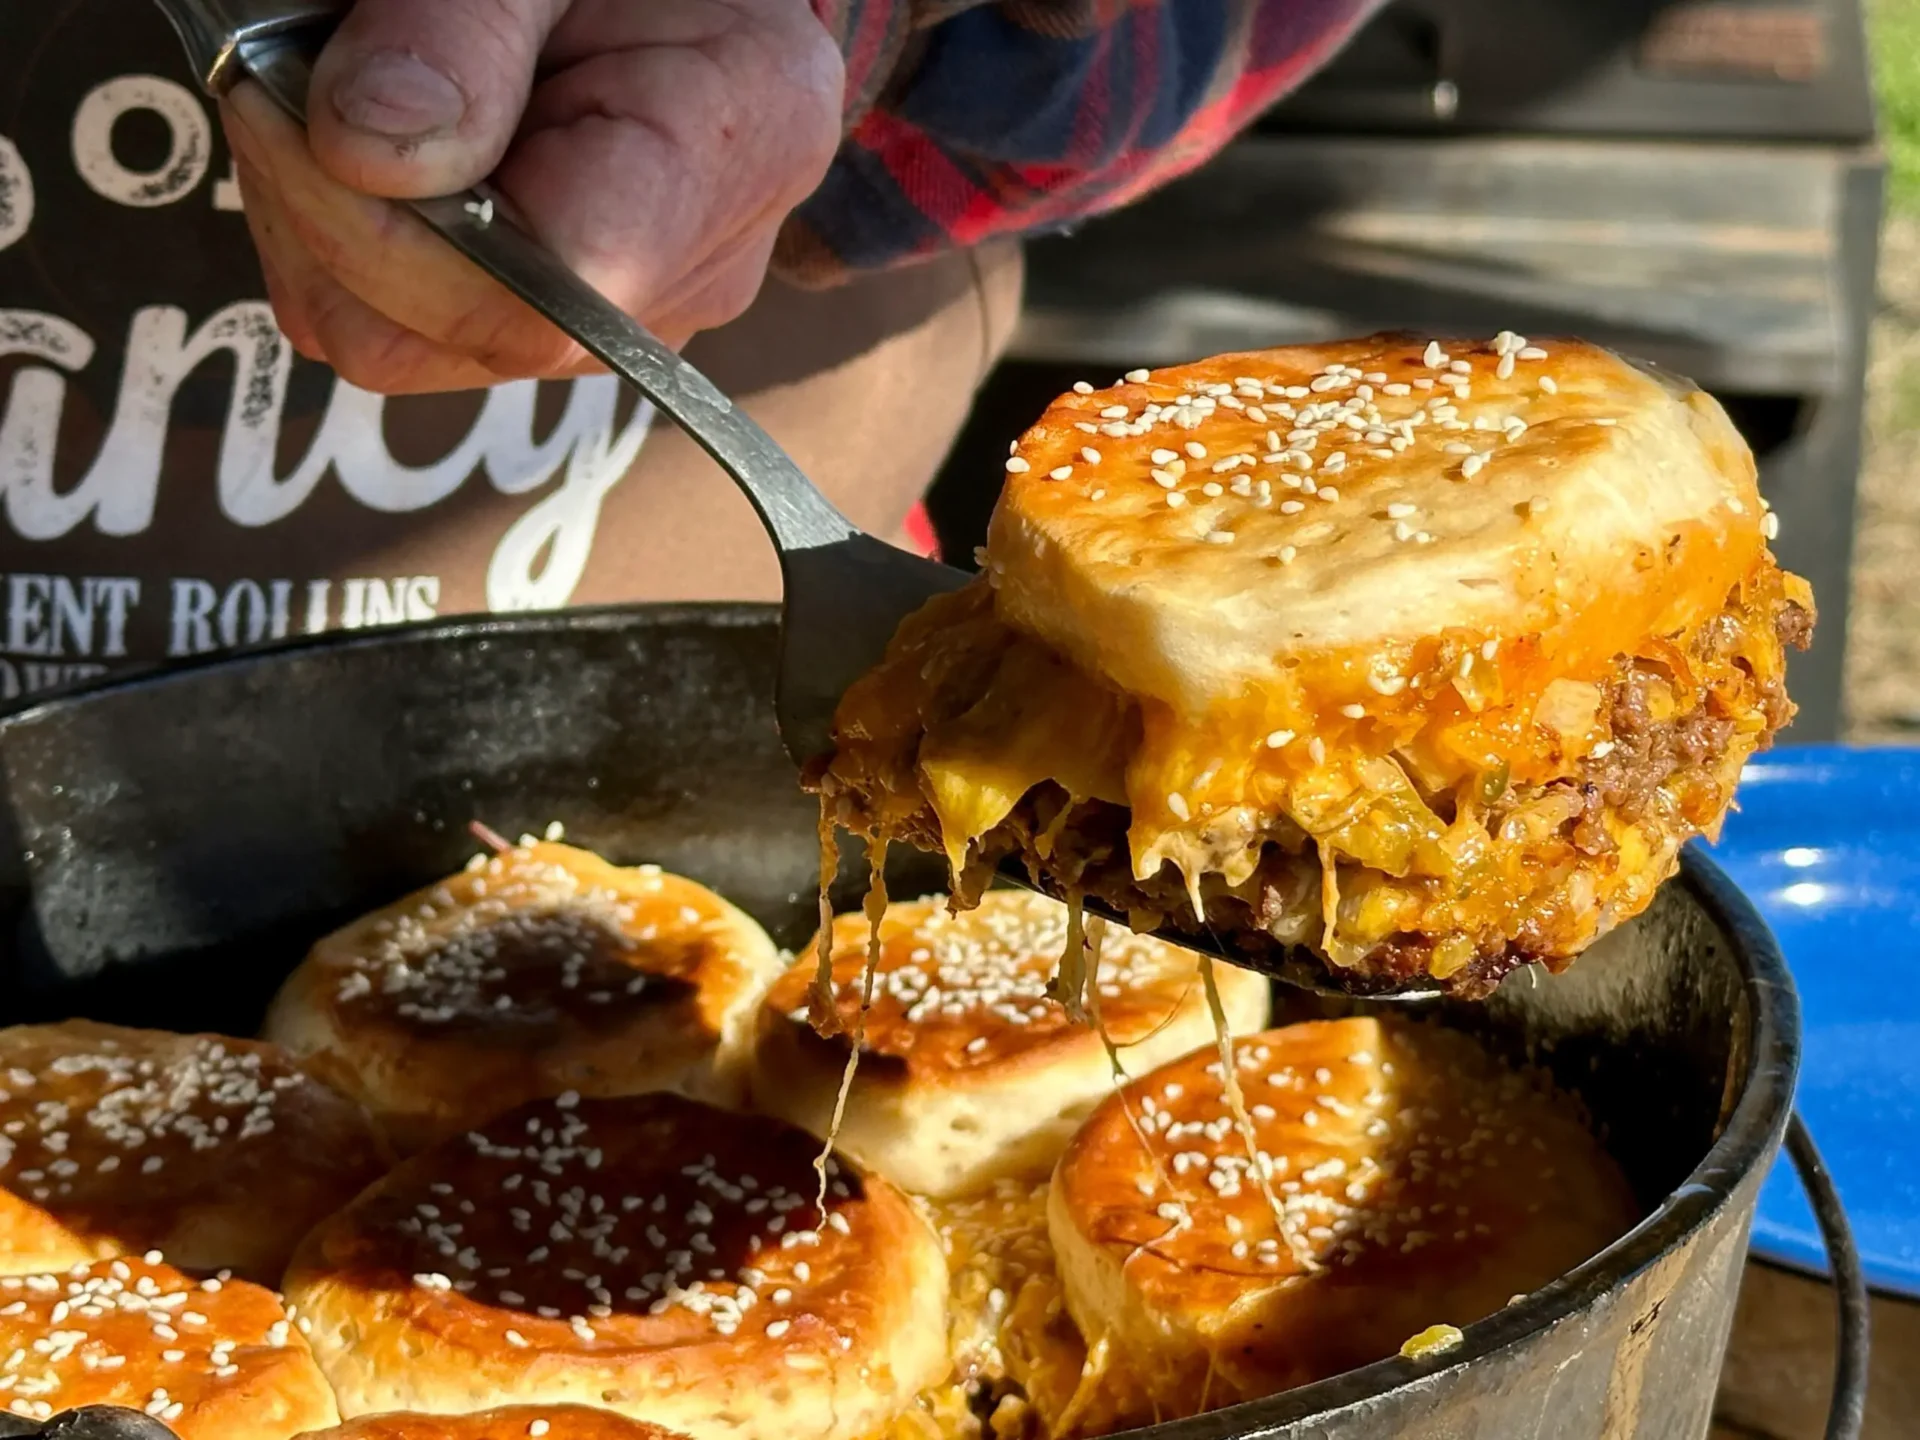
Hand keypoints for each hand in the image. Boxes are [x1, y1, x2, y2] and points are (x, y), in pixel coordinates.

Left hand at [220, 0, 844, 394]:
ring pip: (415, 345)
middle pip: (465, 332)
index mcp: (728, 146)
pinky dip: (345, 236)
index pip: (538, 295)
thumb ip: (461, 33)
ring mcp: (632, 304)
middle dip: (330, 217)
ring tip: (319, 93)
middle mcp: (693, 263)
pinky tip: (358, 137)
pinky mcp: (566, 307)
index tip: (286, 102)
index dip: (382, 231)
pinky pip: (419, 322)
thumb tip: (359, 149)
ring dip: (319, 226)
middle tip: (277, 77)